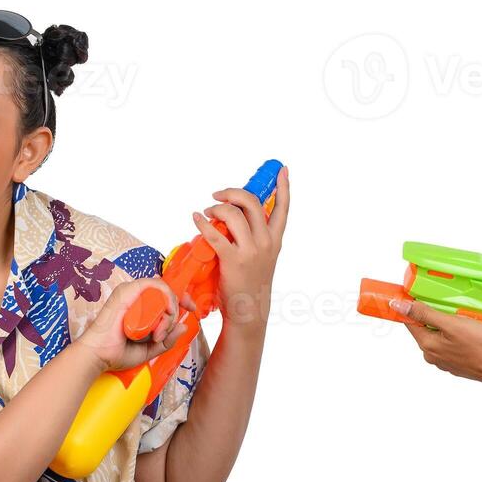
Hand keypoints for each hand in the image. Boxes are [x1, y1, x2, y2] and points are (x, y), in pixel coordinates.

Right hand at [78, 278, 194, 371]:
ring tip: (158, 332)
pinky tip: (163, 316)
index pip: (164, 293)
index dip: (181, 298)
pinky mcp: (127, 291)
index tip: (191, 308)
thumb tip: (184, 327)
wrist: (99, 355)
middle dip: (174, 314)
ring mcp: (131, 292)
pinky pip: (155, 286)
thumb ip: (167, 340)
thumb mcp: (150, 349)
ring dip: (169, 312)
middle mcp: (135, 297)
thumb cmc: (118, 352)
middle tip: (163, 334)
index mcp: (139, 306)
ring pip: (163, 290)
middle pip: (167, 293)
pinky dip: (165, 299)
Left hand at [193, 165, 290, 329]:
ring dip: (216, 207)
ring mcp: (250, 251)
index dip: (284, 187)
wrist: (249, 311)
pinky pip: (214, 233)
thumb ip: (254, 236)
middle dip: (232, 192)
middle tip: (217, 195)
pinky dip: (202, 222)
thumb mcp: (262, 257)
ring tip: (207, 212)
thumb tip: (234, 215)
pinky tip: (196, 218)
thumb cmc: (250, 282)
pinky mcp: (233, 260)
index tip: (282, 170)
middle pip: (252, 202)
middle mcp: (266, 242)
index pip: (283, 208)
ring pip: (234, 213)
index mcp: (275, 240)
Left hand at [391, 297, 481, 387]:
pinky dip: (457, 336)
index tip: (421, 296)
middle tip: (452, 308)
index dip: (413, 307)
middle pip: (426, 328)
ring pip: (440, 336)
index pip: (410, 322)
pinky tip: (471, 333)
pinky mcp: (457, 364)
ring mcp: (445, 361)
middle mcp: (432, 356)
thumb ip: (424, 314)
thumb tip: (398, 306)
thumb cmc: (481, 345)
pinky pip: (451, 344)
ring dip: (448, 326)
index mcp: (427, 345)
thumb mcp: (451, 323)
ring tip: (465, 320)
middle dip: (435, 316)